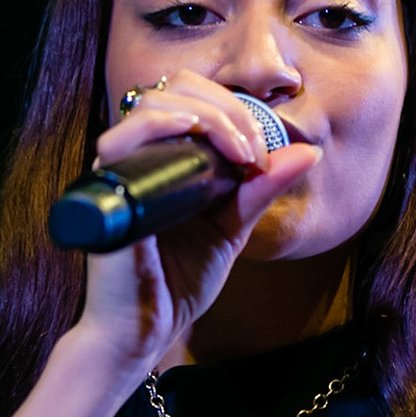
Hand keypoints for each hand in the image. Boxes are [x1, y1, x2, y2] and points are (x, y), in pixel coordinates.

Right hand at [71, 72, 320, 369]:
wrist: (146, 329)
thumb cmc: (178, 281)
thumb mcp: (232, 227)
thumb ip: (261, 188)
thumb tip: (308, 152)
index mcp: (165, 157)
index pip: (192, 96)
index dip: (233, 109)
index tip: (260, 154)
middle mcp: (138, 155)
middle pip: (174, 87)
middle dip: (226, 108)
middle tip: (252, 152)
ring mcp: (119, 169)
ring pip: (152, 102)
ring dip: (207, 116)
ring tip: (238, 154)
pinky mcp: (107, 189)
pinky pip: (122, 137)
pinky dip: (164, 125)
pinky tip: (198, 140)